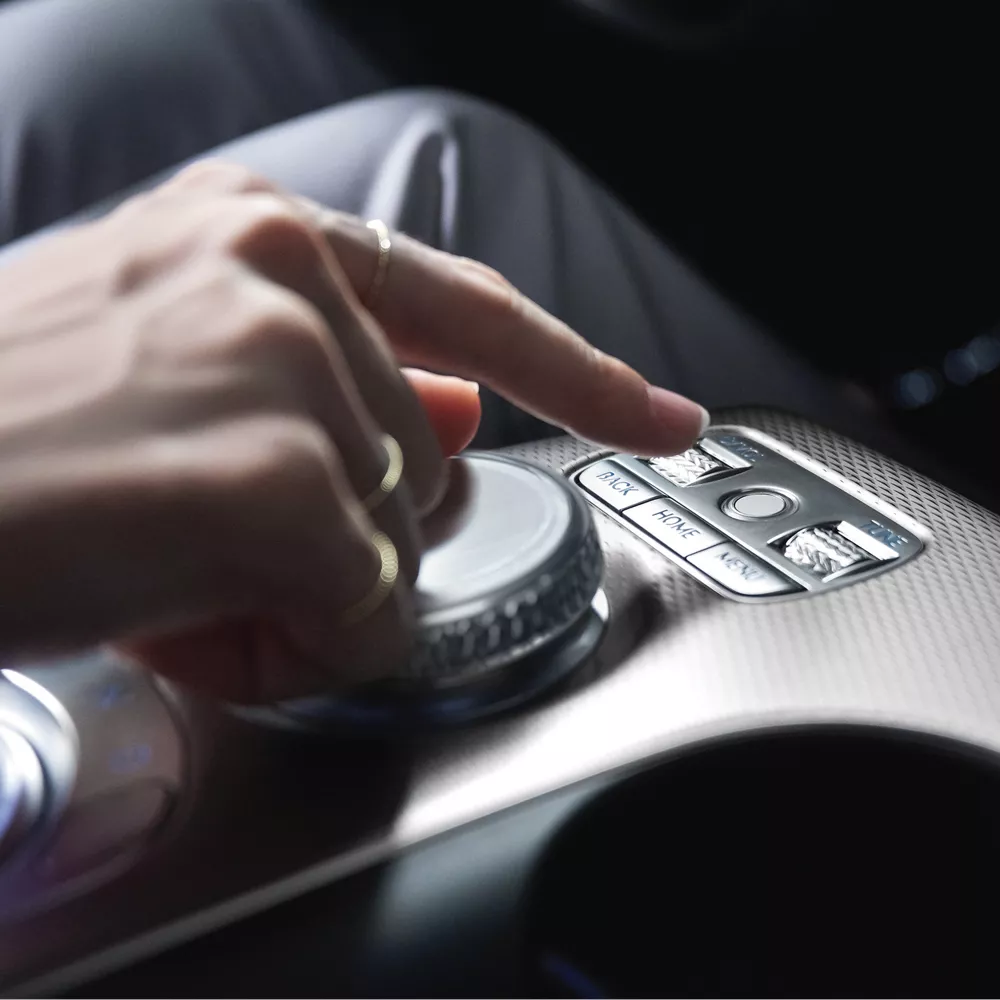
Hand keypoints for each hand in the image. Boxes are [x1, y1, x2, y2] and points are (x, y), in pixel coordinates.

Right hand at [0, 161, 705, 700]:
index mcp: (258, 233)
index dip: (579, 373)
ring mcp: (287, 370)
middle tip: (207, 541)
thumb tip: (465, 411)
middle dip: (348, 530)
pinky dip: (299, 640)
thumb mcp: (173, 363)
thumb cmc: (2, 428)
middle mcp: (283, 275)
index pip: (472, 308)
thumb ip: (333, 376)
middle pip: (426, 459)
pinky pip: (365, 609)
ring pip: (396, 539)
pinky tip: (187, 612)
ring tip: (169, 567)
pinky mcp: (277, 481)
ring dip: (307, 584)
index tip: (663, 417)